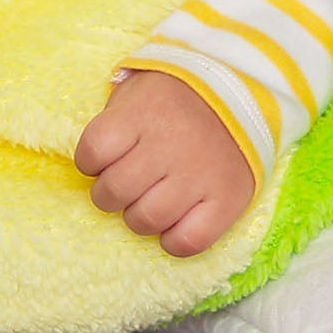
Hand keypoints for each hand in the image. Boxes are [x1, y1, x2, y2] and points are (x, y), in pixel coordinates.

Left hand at [74, 70, 254, 258]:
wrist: (242, 90)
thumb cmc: (177, 97)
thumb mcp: (138, 90)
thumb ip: (113, 120)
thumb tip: (91, 160)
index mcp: (143, 113)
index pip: (92, 152)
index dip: (90, 161)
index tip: (102, 159)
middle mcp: (169, 145)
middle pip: (114, 191)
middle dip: (109, 193)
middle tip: (124, 184)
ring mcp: (199, 175)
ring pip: (146, 220)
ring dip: (138, 217)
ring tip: (148, 201)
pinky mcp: (227, 200)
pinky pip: (188, 242)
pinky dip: (173, 240)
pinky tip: (174, 221)